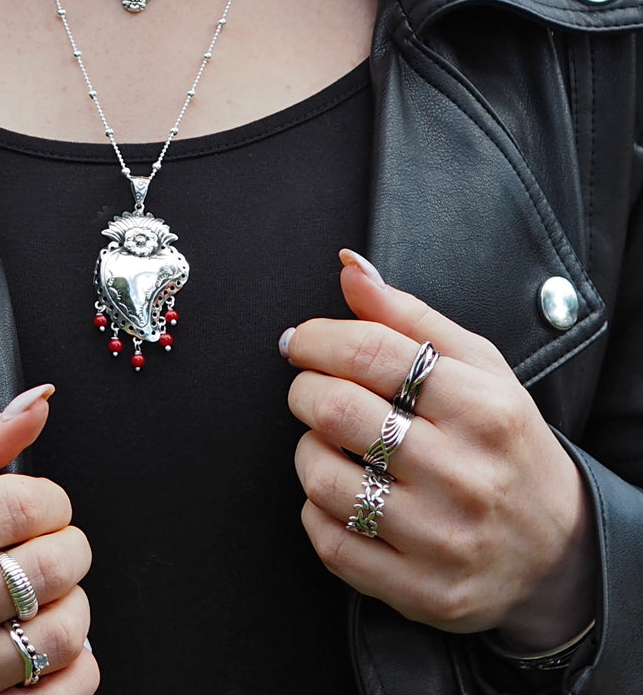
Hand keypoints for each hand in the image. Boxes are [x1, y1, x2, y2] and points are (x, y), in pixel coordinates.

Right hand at [0, 385, 97, 693]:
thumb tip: (38, 403)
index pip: (19, 505)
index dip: (49, 497)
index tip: (40, 504)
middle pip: (48, 567)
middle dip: (67, 544)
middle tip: (46, 542)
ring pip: (62, 633)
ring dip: (72, 602)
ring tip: (41, 592)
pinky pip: (63, 694)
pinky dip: (75, 663)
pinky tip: (43, 641)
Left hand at [284, 251, 596, 650]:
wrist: (556, 550)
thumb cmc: (503, 441)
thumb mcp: (478, 366)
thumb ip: (407, 314)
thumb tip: (349, 267)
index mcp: (482, 408)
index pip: (371, 351)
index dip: (316, 338)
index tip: (300, 341)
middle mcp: (464, 475)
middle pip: (337, 409)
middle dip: (304, 389)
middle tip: (311, 388)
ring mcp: (440, 539)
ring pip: (321, 477)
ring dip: (307, 449)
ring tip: (329, 442)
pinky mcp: (419, 590)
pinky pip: (328, 540)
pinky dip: (316, 509)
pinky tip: (342, 494)